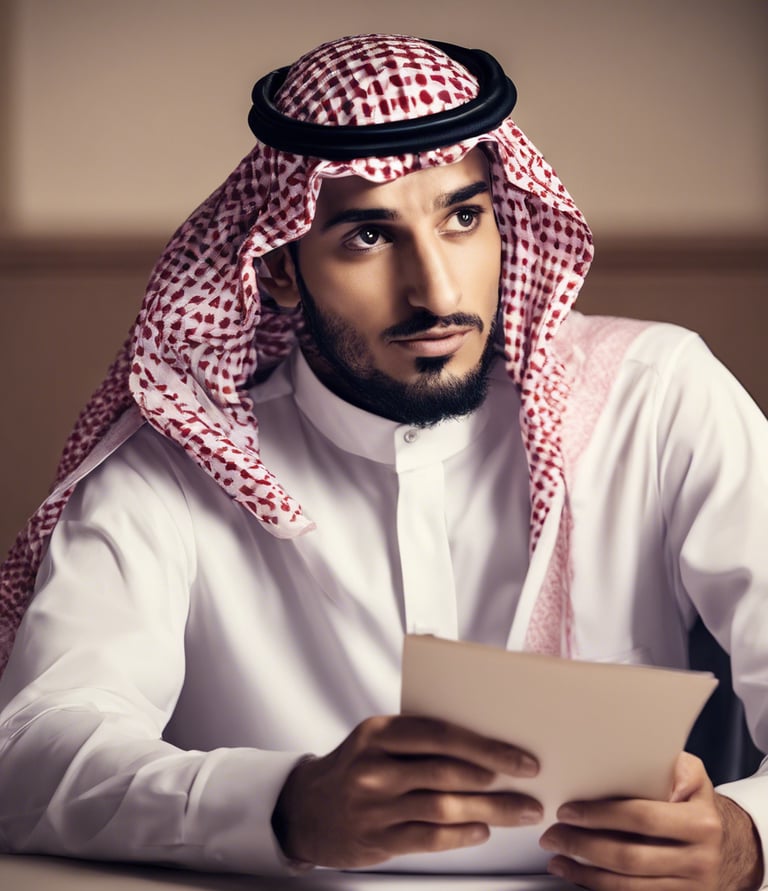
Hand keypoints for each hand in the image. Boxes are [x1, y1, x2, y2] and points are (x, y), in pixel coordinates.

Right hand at [271, 714, 542, 867]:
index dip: (485, 746)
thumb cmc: (354, 766)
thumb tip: (483, 747)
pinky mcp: (377, 839)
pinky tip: (483, 830)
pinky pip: (429, 838)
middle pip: (448, 772)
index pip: (441, 735)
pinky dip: (461, 835)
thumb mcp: (376, 739)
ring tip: (521, 812)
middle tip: (531, 786)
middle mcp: (375, 767)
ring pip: (444, 807)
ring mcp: (375, 806)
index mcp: (379, 732)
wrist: (306, 809)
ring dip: (491, 810)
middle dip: (498, 780)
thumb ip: (419, 739)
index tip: (520, 757)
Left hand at [539, 751, 762, 889]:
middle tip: (553, 833)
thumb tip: (662, 776)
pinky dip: (598, 887)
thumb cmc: (695, 804)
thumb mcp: (695, 777)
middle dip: (583, 846)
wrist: (725, 848)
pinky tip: (576, 875)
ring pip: (627, 885)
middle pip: (629, 857)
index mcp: (702, 824)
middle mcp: (699, 860)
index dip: (601, 816)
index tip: (569, 811)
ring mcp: (690, 888)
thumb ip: (679, 768)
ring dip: (584, 872)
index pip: (642, 818)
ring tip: (556, 856)